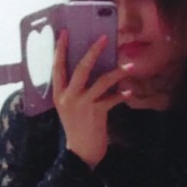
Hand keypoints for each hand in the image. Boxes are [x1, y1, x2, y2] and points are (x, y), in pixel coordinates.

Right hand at [53, 31, 129, 168]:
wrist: (81, 153)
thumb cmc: (77, 128)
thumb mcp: (70, 108)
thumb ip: (75, 90)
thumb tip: (91, 69)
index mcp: (59, 94)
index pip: (57, 67)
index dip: (61, 49)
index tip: (65, 32)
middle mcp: (68, 97)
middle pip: (81, 68)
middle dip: (93, 51)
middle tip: (104, 38)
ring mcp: (82, 105)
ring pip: (101, 81)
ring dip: (117, 73)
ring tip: (130, 66)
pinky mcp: (96, 113)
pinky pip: (112, 98)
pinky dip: (122, 94)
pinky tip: (130, 91)